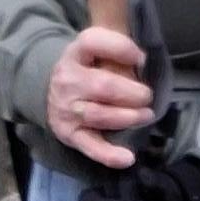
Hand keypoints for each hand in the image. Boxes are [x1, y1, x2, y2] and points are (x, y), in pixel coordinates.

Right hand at [45, 21, 157, 166]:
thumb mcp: (95, 51)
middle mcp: (67, 80)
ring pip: (99, 115)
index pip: (92, 43)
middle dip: (132, 93)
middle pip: (102, 86)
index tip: (141, 58)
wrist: (52, 93)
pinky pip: (90, 146)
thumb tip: (144, 61)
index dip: (119, 48)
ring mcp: (66, 109)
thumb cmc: (86, 69)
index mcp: (75, 53)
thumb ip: (117, 49)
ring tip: (146, 115)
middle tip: (147, 96)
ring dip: (128, 117)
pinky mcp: (69, 134)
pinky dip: (109, 154)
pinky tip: (127, 158)